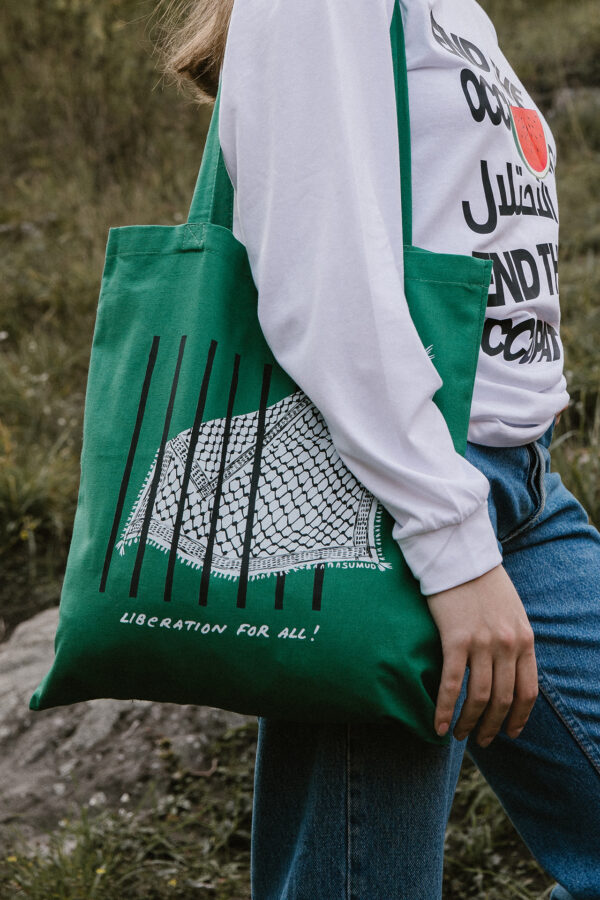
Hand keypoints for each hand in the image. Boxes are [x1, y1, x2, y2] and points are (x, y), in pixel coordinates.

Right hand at [426, 565, 537, 746]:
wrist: (458, 555)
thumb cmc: (482, 581)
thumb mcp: (511, 611)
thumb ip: (513, 639)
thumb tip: (508, 669)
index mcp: (525, 639)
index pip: (529, 691)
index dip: (519, 717)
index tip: (510, 731)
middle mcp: (507, 645)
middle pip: (503, 699)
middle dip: (493, 726)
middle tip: (483, 741)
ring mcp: (482, 643)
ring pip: (479, 697)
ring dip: (470, 723)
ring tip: (460, 735)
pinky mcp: (455, 639)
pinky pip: (452, 683)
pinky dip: (444, 708)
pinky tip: (438, 724)